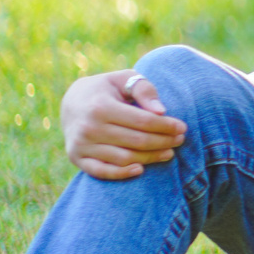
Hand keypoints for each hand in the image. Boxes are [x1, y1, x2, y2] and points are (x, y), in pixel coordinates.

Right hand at [61, 69, 187, 180]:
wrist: (71, 102)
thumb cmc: (106, 89)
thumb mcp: (123, 79)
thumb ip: (143, 89)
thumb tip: (161, 111)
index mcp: (101, 106)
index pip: (143, 121)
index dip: (166, 126)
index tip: (182, 128)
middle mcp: (89, 127)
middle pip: (137, 141)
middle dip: (163, 142)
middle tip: (180, 140)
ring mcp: (81, 145)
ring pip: (125, 158)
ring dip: (151, 158)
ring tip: (169, 153)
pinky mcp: (76, 158)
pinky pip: (103, 172)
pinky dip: (122, 174)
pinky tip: (141, 169)